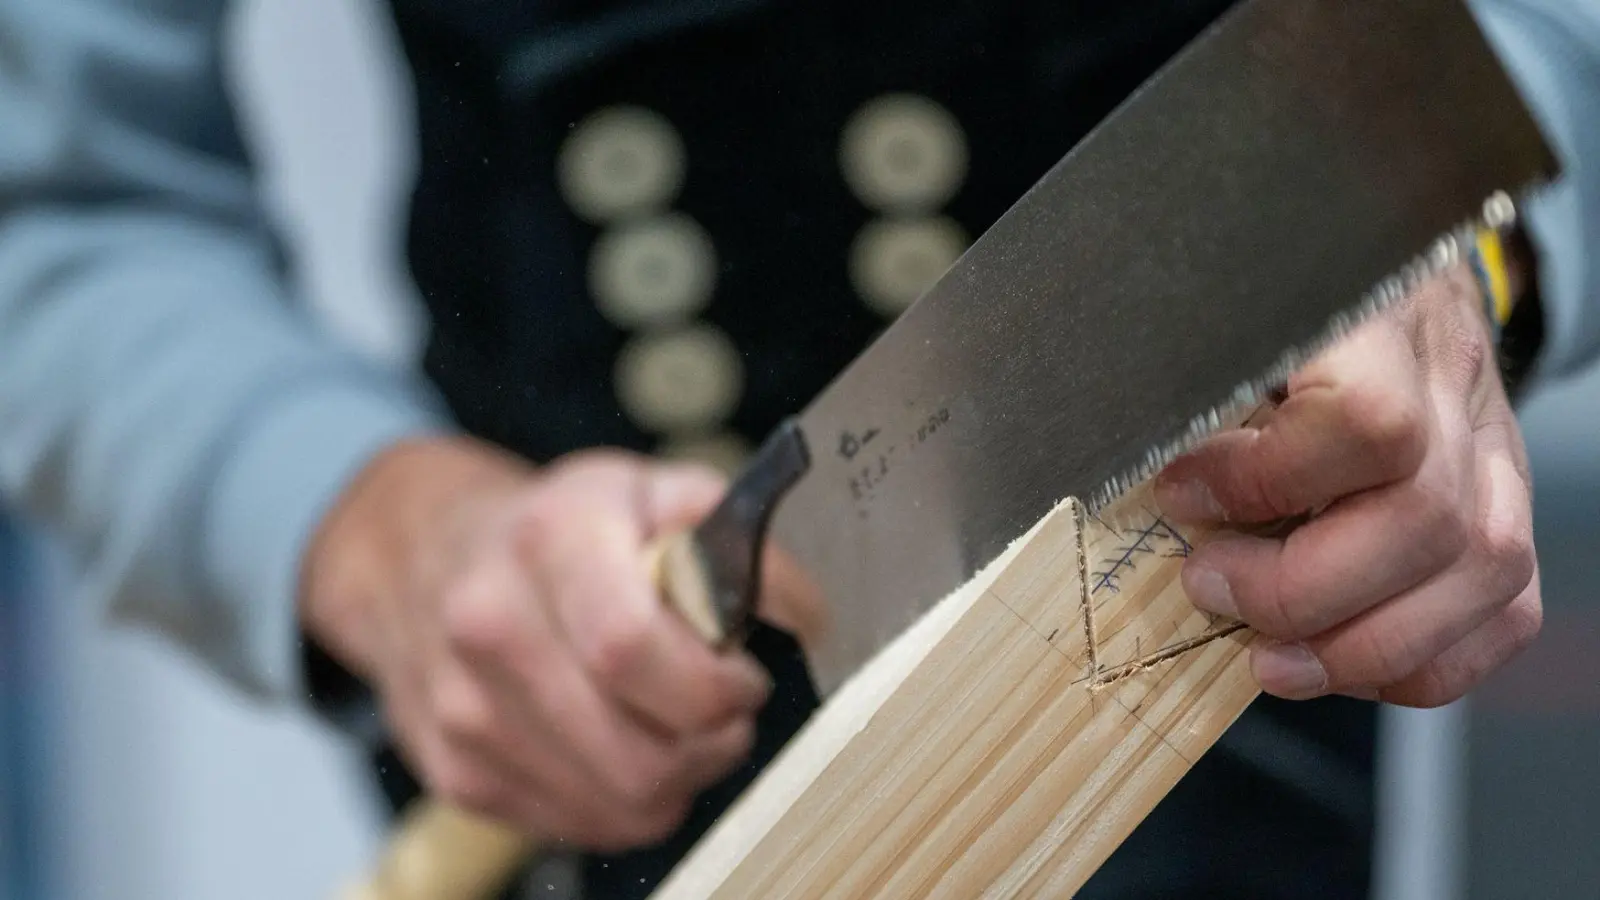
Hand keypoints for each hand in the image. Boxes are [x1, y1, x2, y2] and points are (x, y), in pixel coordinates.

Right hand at [300, 440, 771, 849]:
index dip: (711, 683)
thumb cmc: (560, 527)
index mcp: (550, 539)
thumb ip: (738, 536)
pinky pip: (580, 826)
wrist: (423, 553)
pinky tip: (628, 745)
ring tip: (683, 726)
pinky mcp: (456, 772)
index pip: (630, 647)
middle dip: (712, 742)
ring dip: (680, 778)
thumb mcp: (650, 490)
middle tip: (727, 708)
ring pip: (618, 804)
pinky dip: (627, 802)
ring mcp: (464, 709)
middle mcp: (490, 625)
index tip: (743, 675)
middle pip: (635, 752)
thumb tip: (806, 611)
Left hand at [1154, 264, 1541, 706]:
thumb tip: (1128, 465)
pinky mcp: (1506, 510)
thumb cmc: (1276, 298)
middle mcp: (1456, 384)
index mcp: (1380, 319)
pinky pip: (1504, 614)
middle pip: (1423, 520)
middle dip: (1299, 589)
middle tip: (1208, 586)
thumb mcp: (1223, 311)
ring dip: (1359, 647)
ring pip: (1478, 574)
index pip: (1367, 422)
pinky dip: (1420, 663)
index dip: (1264, 481)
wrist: (1379, 267)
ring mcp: (1495, 452)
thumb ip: (1187, 377)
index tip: (1180, 494)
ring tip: (1266, 656)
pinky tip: (1340, 660)